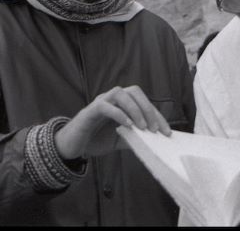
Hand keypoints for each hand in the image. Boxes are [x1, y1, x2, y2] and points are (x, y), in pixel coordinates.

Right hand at [54, 85, 170, 160]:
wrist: (72, 147)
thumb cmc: (95, 140)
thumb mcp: (120, 140)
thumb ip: (135, 138)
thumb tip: (155, 143)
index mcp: (121, 104)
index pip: (143, 102)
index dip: (157, 115)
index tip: (167, 132)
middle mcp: (111, 99)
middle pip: (134, 91)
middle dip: (148, 108)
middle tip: (155, 129)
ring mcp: (100, 102)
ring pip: (121, 93)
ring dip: (135, 109)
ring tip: (142, 127)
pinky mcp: (90, 111)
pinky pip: (105, 106)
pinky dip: (118, 114)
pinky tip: (127, 125)